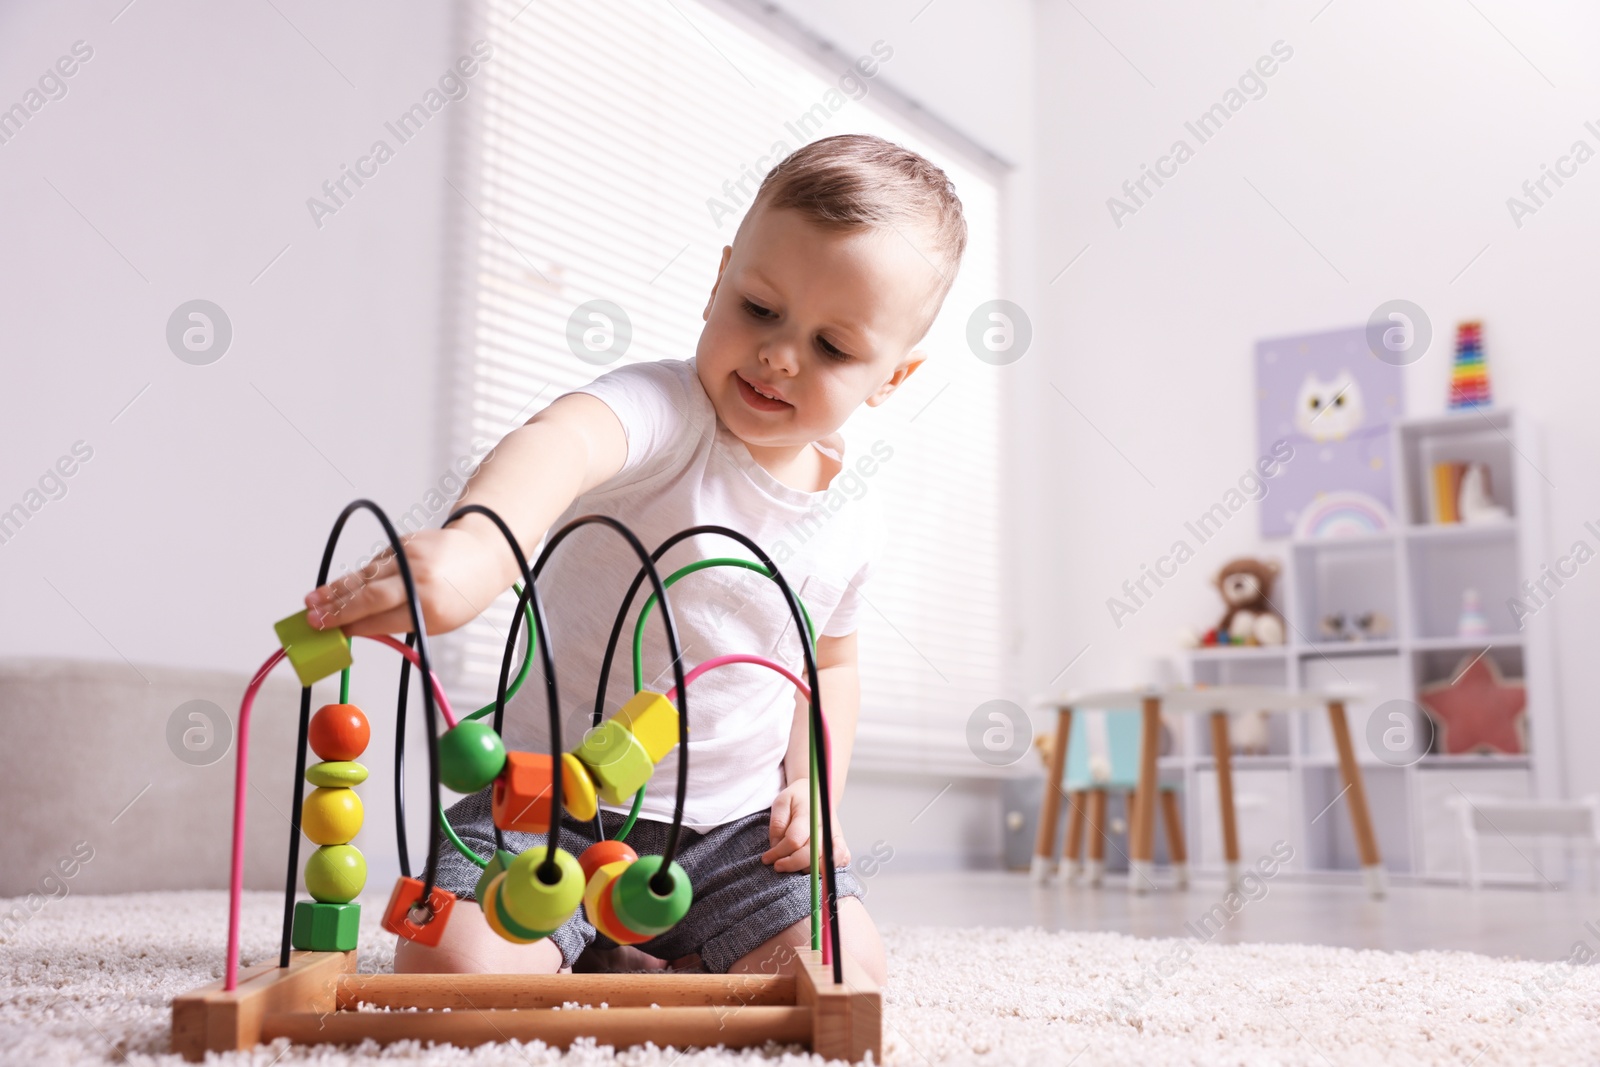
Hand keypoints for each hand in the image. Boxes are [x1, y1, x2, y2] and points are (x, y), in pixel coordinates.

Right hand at [303, 524, 508, 637]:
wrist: (485, 552)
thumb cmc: (463, 594)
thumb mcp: (439, 621)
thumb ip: (401, 623)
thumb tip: (358, 627)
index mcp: (430, 607)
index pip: (380, 620)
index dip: (351, 627)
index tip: (328, 633)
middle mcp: (418, 579)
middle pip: (368, 596)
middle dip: (336, 609)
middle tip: (311, 618)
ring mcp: (410, 557)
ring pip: (365, 576)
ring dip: (336, 589)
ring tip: (312, 600)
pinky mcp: (403, 542)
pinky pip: (375, 563)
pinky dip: (360, 575)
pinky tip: (343, 586)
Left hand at [762, 779, 850, 872]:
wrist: (817, 792)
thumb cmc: (796, 799)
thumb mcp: (781, 803)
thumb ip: (777, 824)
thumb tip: (776, 846)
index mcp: (808, 814)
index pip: (794, 839)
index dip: (779, 852)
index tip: (767, 858)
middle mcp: (825, 825)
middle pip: (811, 853)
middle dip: (792, 864)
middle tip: (778, 866)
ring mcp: (835, 834)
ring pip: (826, 860)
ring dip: (809, 868)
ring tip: (795, 865)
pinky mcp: (841, 841)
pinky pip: (843, 858)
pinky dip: (832, 867)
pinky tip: (817, 867)